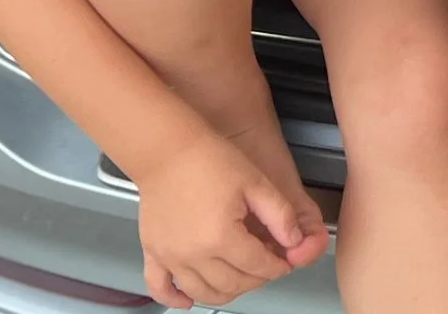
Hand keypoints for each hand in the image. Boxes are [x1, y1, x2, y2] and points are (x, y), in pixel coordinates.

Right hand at [133, 132, 326, 308]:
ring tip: (241, 278)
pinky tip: (189, 300)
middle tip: (267, 266)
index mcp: (221, 237)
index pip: (258, 266)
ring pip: (203, 292)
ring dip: (226, 292)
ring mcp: (170, 256)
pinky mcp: (153, 252)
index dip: (278, 266)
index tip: (285, 261)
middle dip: (257, 279)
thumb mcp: (256, 182)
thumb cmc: (209, 160)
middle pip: (233, 284)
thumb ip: (280, 215)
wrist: (168, 149)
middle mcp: (194, 254)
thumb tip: (295, 242)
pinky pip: (161, 287)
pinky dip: (175, 299)